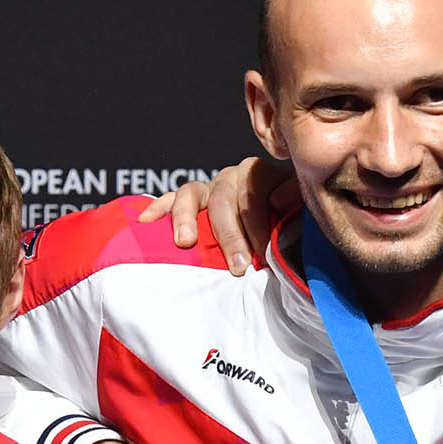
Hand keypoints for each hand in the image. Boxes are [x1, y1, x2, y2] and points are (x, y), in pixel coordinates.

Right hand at [136, 157, 295, 273]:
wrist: (276, 225)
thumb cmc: (286, 226)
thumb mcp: (298, 212)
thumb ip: (294, 202)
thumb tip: (278, 201)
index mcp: (260, 176)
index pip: (255, 192)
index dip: (258, 222)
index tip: (263, 253)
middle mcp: (232, 177)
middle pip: (224, 198)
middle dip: (230, 234)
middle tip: (238, 266)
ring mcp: (208, 188)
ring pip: (192, 194)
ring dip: (187, 218)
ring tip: (185, 243)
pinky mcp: (189, 201)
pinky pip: (168, 199)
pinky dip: (157, 208)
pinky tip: (145, 221)